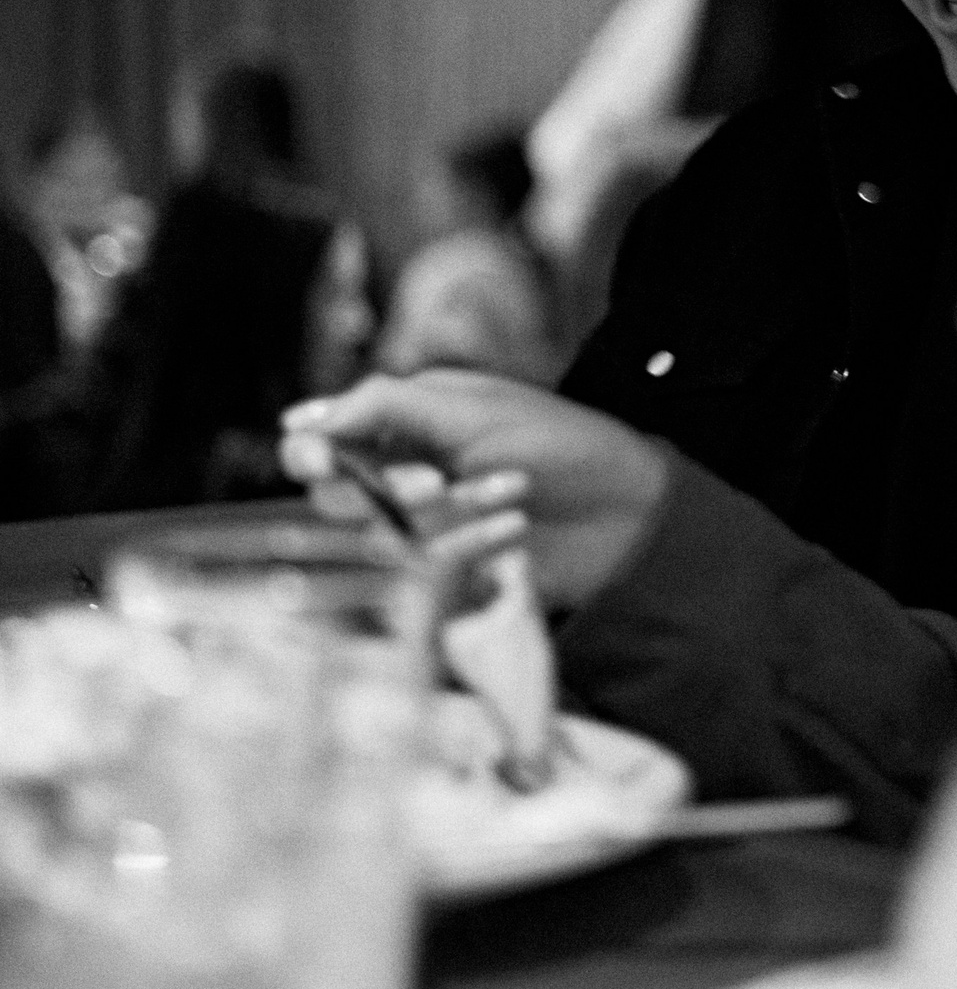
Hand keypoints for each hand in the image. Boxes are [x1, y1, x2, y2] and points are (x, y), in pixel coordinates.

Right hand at [281, 370, 671, 610]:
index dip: (312, 457)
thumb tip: (295, 423)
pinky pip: (425, 580)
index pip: (317, 450)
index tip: (323, 460)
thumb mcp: (470, 409)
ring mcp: (424, 536)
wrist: (629, 506)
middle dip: (387, 493)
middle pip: (336, 505)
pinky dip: (469, 551)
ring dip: (445, 518)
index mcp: (397, 430)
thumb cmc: (556, 441)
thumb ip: (383, 407)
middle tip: (438, 481)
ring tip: (509, 491)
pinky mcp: (452, 582)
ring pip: (383, 544)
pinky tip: (514, 531)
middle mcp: (399, 483)